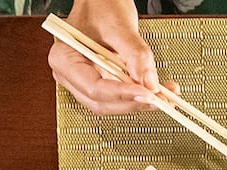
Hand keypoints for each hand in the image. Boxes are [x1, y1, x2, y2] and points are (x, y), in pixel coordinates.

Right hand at [49, 0, 171, 115]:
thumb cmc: (100, 4)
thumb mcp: (119, 25)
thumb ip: (135, 54)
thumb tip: (149, 82)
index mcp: (64, 59)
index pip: (94, 88)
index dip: (122, 94)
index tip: (146, 93)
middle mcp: (70, 74)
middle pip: (101, 102)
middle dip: (132, 102)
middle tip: (159, 98)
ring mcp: (83, 79)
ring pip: (110, 103)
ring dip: (137, 102)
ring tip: (162, 96)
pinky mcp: (99, 80)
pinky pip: (117, 95)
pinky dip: (137, 95)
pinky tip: (155, 91)